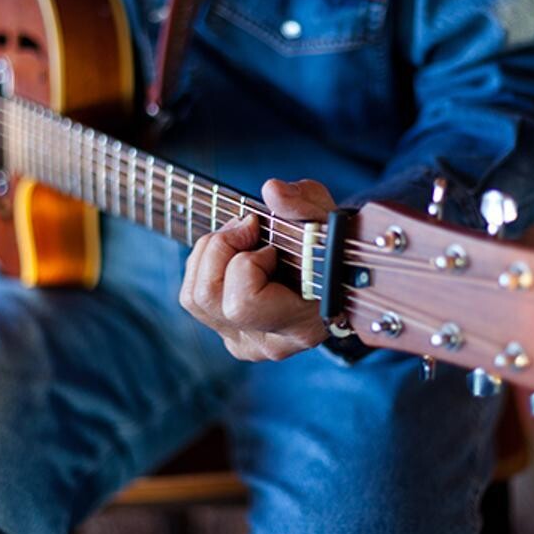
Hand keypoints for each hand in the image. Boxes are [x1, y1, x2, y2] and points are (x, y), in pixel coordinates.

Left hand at [179, 179, 335, 361]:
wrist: (340, 279)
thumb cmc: (335, 249)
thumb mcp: (328, 219)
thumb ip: (306, 204)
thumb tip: (272, 190)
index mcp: (301, 325)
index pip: (243, 303)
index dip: (249, 263)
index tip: (272, 246)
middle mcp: (268, 342)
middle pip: (208, 297)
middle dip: (221, 249)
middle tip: (249, 228)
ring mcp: (244, 342)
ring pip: (193, 297)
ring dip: (209, 254)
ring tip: (240, 237)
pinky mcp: (228, 332)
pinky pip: (193, 297)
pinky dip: (204, 264)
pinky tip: (233, 253)